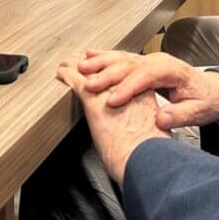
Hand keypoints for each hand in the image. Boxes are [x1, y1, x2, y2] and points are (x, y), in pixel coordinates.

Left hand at [57, 56, 170, 186]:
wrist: (146, 158)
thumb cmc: (152, 152)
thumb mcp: (157, 129)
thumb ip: (148, 122)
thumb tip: (145, 129)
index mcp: (143, 93)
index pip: (126, 74)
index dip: (114, 71)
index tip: (107, 71)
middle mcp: (125, 88)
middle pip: (107, 67)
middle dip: (95, 63)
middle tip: (84, 61)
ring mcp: (108, 92)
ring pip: (89, 70)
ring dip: (77, 65)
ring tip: (68, 63)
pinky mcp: (92, 101)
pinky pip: (75, 80)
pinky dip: (66, 75)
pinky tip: (61, 73)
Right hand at [76, 49, 218, 129]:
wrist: (214, 91)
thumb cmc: (207, 101)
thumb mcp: (199, 112)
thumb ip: (180, 115)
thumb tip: (161, 119)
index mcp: (173, 71)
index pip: (146, 76)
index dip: (128, 88)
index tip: (112, 101)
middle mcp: (159, 61)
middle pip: (129, 64)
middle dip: (107, 73)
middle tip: (88, 84)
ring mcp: (150, 60)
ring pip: (122, 58)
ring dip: (101, 62)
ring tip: (81, 67)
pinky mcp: (143, 64)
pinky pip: (121, 58)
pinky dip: (104, 57)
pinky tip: (89, 57)